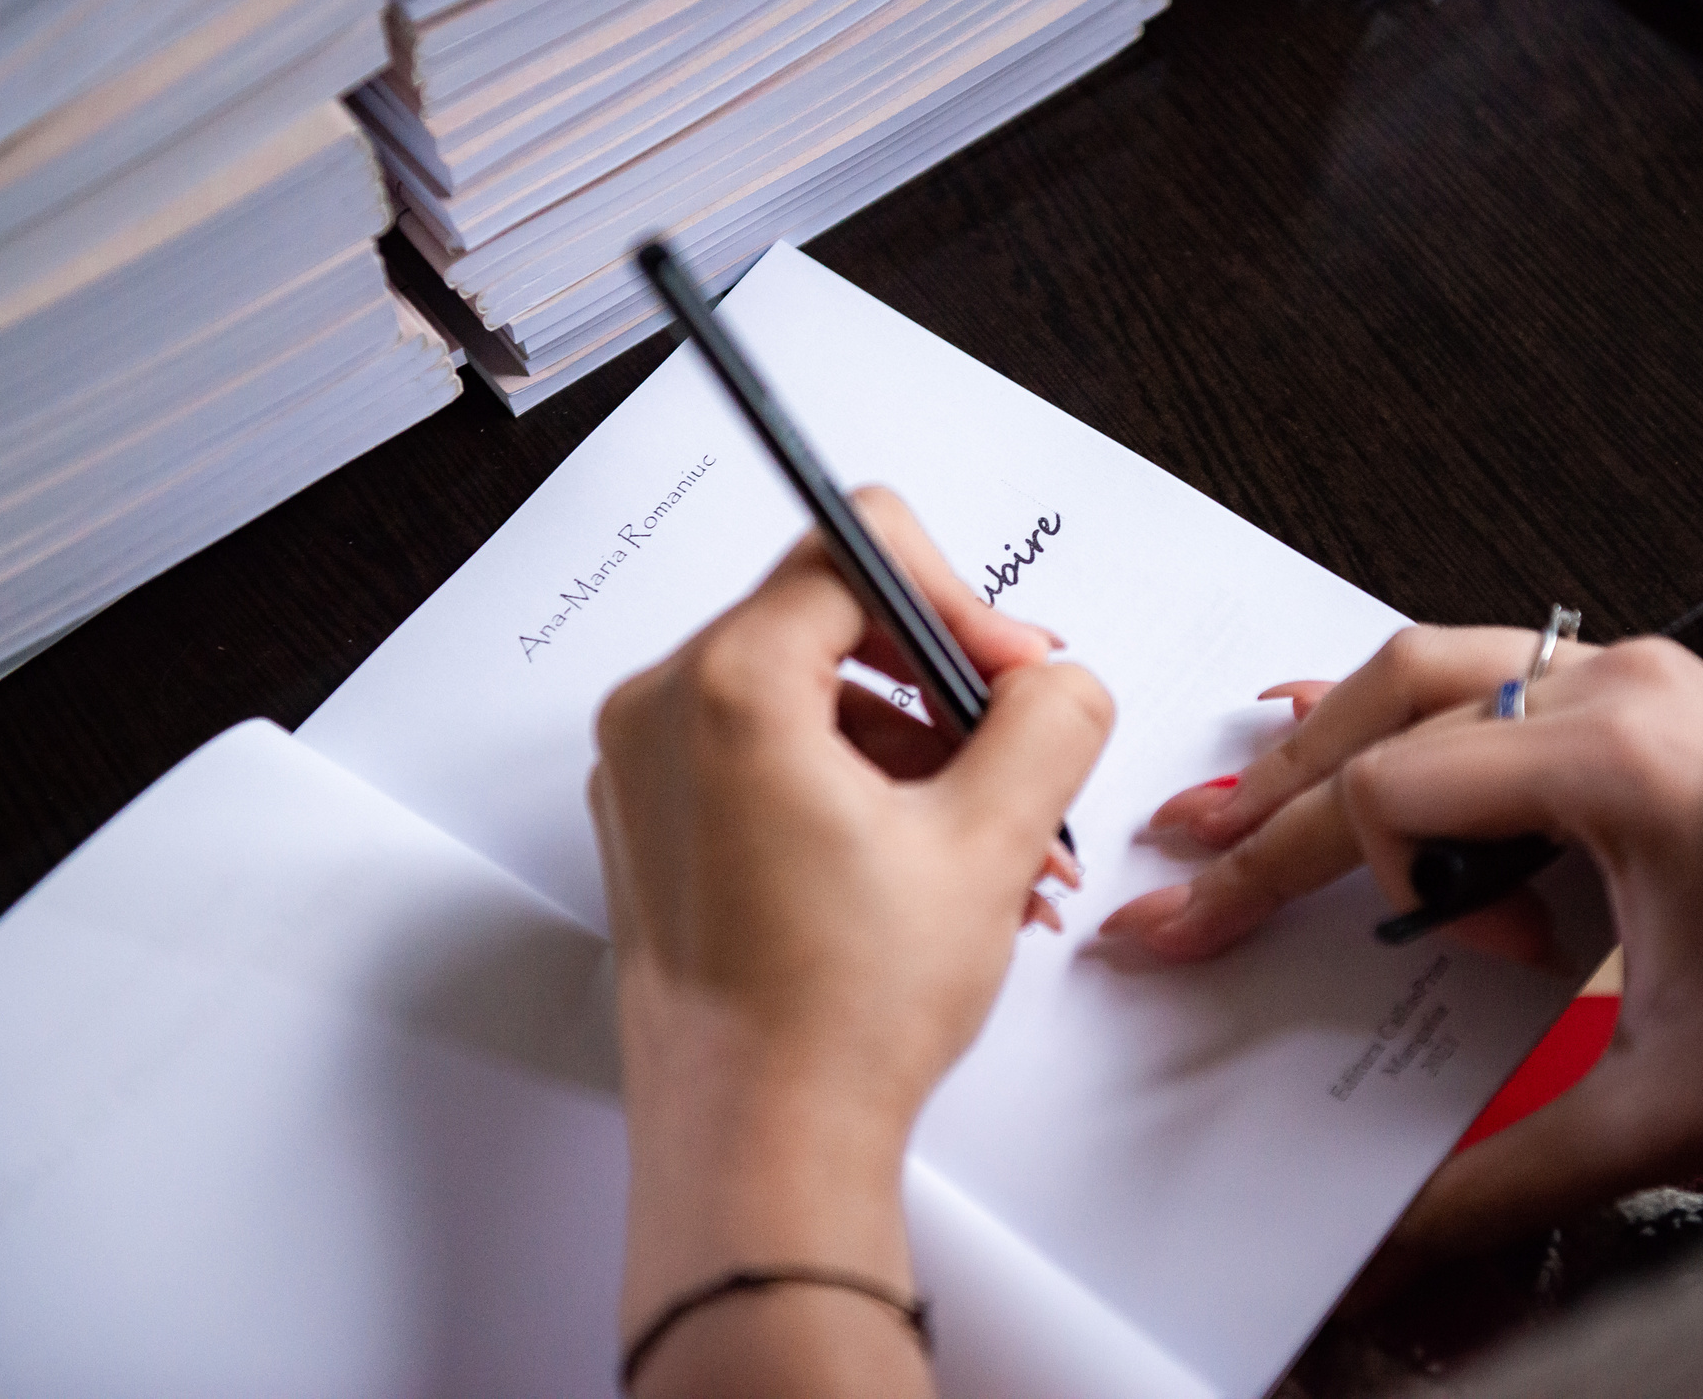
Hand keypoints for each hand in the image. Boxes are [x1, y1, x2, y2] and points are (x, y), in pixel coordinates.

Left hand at [590, 487, 1112, 1393]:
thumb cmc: (836, 1018)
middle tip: (1019, 758)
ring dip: (920, 757)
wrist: (757, 1153)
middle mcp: (661, 714)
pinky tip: (938, 873)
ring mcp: (646, 776)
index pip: (854, 549)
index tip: (1015, 670)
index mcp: (725, 688)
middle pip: (831, 624)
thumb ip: (1051, 719)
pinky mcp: (657, 832)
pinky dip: (859, 793)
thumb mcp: (989, 842)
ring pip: (810, 702)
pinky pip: (770, 762)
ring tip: (1002, 853)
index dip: (961, 600)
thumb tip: (1057, 679)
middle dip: (948, 692)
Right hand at [1100, 625, 1702, 1282]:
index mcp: (1616, 765)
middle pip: (1385, 709)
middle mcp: (1618, 693)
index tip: (1195, 927)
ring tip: (1242, 803)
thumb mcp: (1673, 1100)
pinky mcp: (1642, 694)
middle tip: (1185, 853)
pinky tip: (1340, 728)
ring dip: (1328, 740)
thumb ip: (1512, 1169)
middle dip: (1270, 791)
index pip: (1386, 798)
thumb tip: (1393, 1236)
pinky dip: (1402, 714)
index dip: (1270, 872)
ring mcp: (1633, 678)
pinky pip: (1489, 671)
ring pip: (1429, 668)